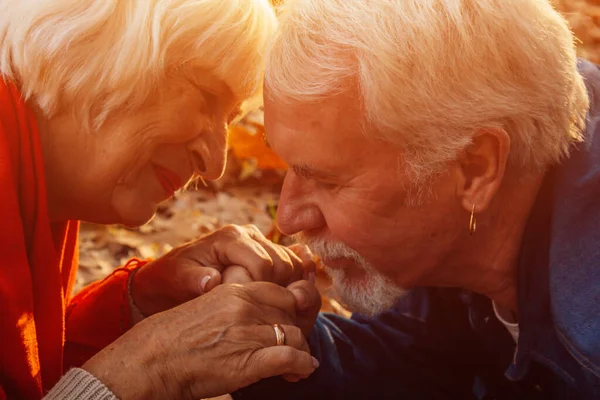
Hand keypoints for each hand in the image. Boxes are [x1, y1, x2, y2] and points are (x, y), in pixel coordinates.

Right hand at [83, 282, 318, 399]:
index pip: (282, 292)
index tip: (292, 323)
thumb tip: (260, 317)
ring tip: (298, 366)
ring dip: (302, 352)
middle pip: (292, 314)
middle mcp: (245, 307)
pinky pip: (290, 357)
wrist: (150, 360)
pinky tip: (302, 372)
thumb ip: (236, 306)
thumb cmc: (175, 337)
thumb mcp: (208, 307)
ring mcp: (247, 332)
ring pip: (294, 335)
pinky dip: (302, 365)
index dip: (293, 310)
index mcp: (236, 290)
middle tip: (297, 349)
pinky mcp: (248, 360)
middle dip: (298, 332)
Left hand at [131, 224, 314, 315]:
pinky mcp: (266, 251)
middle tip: (271, 316)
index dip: (264, 291)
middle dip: (281, 291)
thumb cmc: (172, 279)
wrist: (172, 276)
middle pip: (283, 263)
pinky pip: (293, 264)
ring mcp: (259, 242)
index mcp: (230, 237)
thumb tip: (211, 281)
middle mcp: (248, 234)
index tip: (255, 313)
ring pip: (293, 264)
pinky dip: (296, 282)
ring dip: (291, 288)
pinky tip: (292, 302)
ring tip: (280, 314)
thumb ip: (193, 280)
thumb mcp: (176, 279)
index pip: (263, 264)